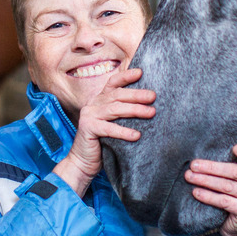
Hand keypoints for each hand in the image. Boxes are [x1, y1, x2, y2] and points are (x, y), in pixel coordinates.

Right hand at [54, 68, 154, 195]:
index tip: (141, 72)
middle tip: (153, 96)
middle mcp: (93, 104)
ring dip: (134, 110)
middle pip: (117, 95)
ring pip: (115, 109)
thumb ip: (123, 113)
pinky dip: (123, 131)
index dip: (125, 76)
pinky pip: (109, 128)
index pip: (112, 83)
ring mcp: (89, 115)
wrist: (83, 163)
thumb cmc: (103, 144)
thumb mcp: (114, 124)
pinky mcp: (88, 128)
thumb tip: (150, 106)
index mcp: (99, 100)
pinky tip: (136, 135)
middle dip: (137, 95)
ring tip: (151, 113)